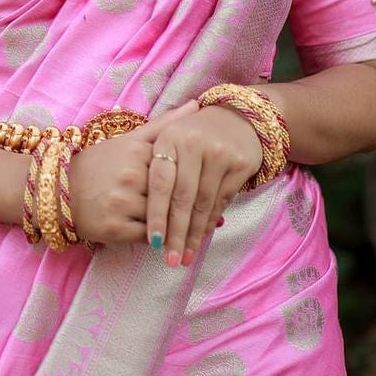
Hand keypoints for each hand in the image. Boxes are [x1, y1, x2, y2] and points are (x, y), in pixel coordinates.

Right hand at [65, 100, 200, 246]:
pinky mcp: (115, 228)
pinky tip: (165, 239)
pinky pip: (150, 237)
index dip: (193, 180)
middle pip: (173, 194)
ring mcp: (122, 201)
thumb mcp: (128, 140)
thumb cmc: (98, 166)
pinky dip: (160, 239)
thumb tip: (197, 104)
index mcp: (136, 151)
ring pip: (164, 217)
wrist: (58, 192)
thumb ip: (164, 125)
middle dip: (190, 206)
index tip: (209, 188)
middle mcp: (130, 174)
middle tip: (214, 218)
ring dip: (178, 226)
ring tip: (192, 231)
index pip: (178, 168)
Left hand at [135, 101, 262, 266]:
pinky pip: (222, 201)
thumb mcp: (170, 136)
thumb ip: (153, 163)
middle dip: (176, 233)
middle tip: (170, 259)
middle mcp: (194, 144)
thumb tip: (135, 203)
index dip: (157, 215)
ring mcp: (219, 154)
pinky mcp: (240, 164)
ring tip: (185, 256)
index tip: (154, 242)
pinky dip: (210, 221)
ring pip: (203, 203)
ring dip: (194, 234)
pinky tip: (202, 236)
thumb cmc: (193, 132)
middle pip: (182, 198)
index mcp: (170, 138)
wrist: (237, 116)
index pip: (161, 183)